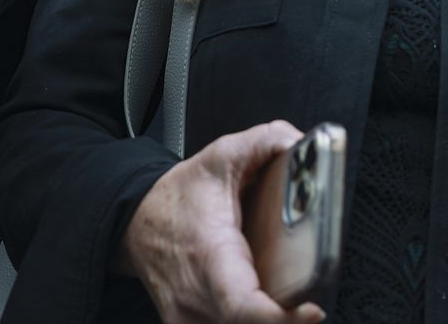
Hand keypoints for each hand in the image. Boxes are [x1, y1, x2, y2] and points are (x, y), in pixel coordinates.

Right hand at [116, 120, 324, 323]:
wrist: (136, 223)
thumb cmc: (179, 196)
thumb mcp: (222, 155)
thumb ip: (268, 140)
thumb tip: (303, 145)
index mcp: (210, 256)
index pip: (242, 306)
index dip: (282, 318)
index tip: (311, 310)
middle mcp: (198, 298)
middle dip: (287, 318)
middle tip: (308, 298)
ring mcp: (192, 321)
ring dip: (269, 320)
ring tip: (286, 299)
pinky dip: (253, 321)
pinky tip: (265, 305)